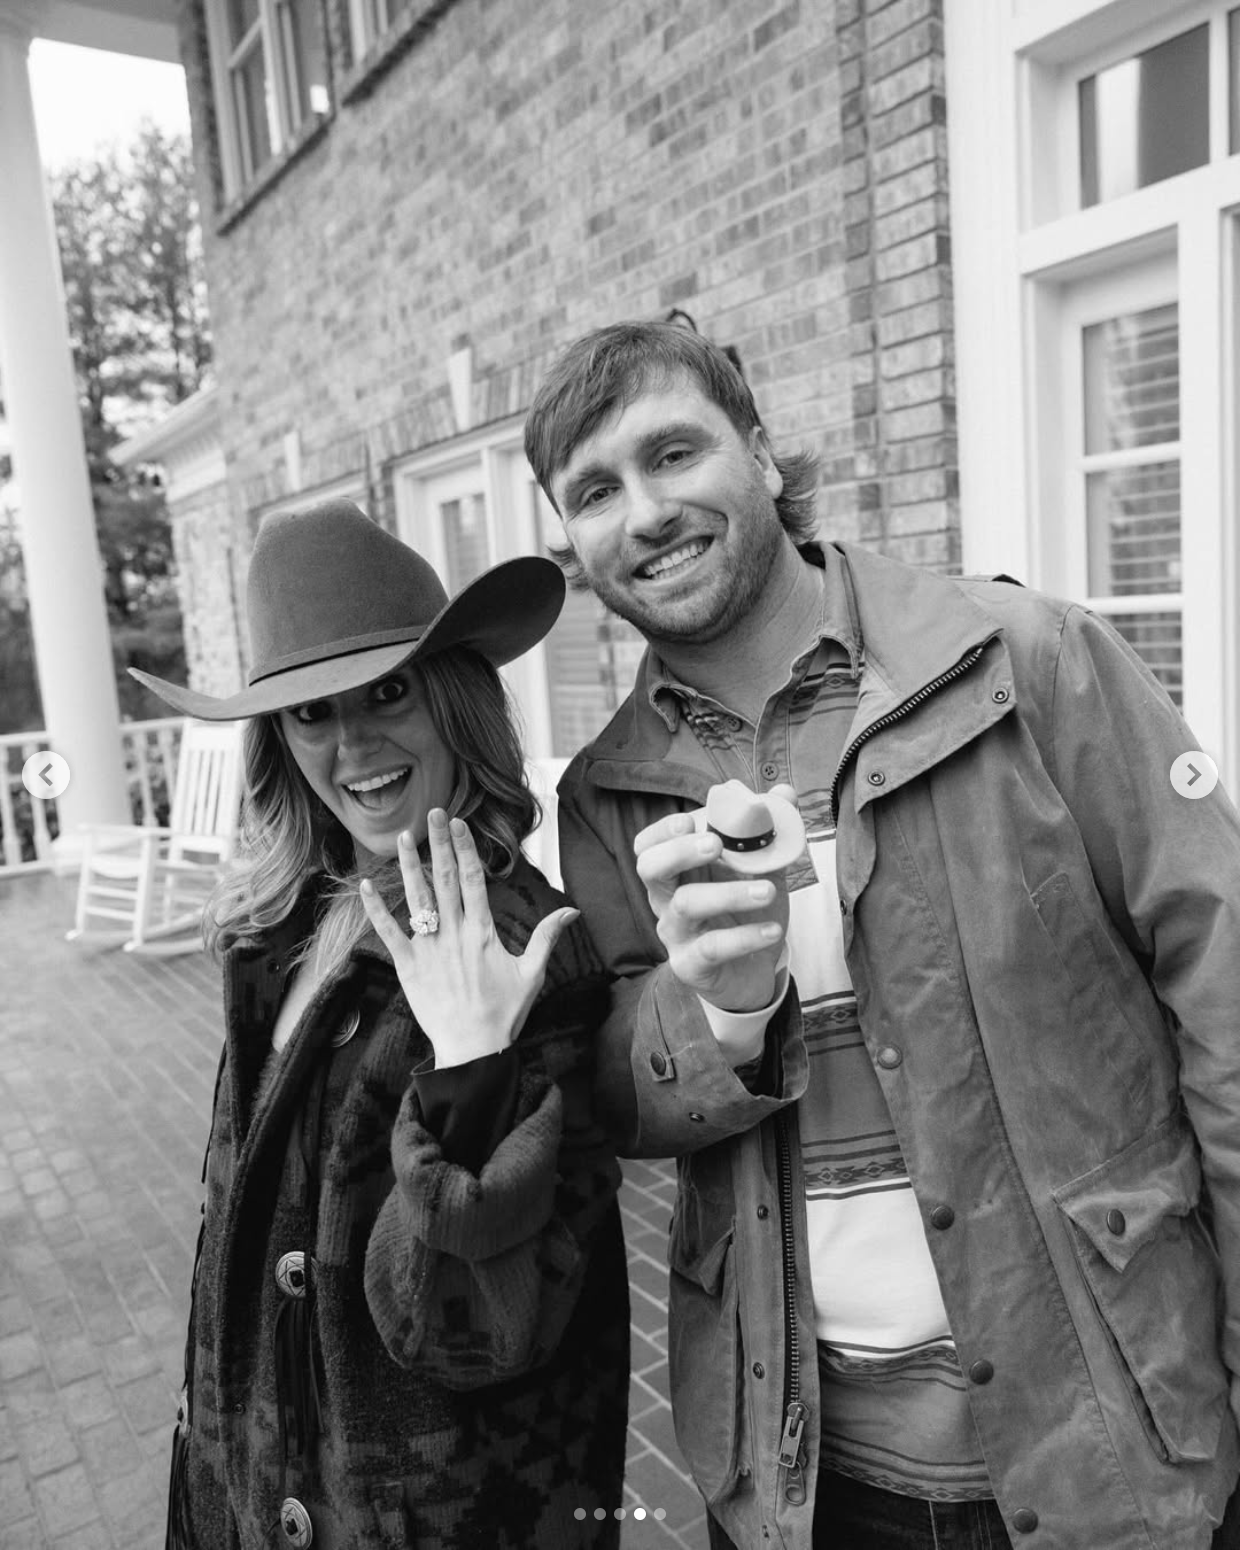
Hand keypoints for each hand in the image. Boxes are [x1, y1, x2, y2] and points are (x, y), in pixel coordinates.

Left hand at [360, 809, 577, 1067]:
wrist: (472, 1048)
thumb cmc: (504, 1013)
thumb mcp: (532, 974)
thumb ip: (548, 937)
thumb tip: (573, 911)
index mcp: (483, 932)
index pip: (474, 879)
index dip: (466, 848)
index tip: (460, 823)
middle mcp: (454, 934)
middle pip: (446, 879)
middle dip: (440, 843)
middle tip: (434, 812)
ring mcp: (429, 949)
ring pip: (417, 899)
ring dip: (410, 866)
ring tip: (405, 836)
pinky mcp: (408, 966)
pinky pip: (388, 933)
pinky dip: (376, 909)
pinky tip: (366, 885)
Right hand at [634, 785, 795, 1013]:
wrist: (754, 972)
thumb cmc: (747, 914)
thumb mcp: (761, 871)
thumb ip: (770, 833)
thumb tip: (784, 792)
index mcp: (678, 871)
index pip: (648, 845)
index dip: (662, 830)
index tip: (689, 818)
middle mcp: (667, 899)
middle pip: (650, 868)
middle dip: (679, 851)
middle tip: (715, 844)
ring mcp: (675, 933)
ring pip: (686, 905)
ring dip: (729, 893)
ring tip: (768, 890)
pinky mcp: (690, 965)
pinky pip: (711, 947)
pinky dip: (744, 936)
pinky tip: (772, 930)